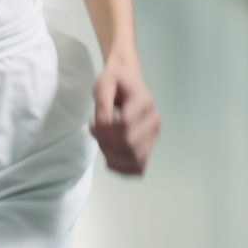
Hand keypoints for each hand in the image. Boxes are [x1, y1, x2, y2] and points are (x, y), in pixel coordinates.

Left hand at [89, 52, 160, 174]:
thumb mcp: (102, 85)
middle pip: (130, 145)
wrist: (127, 79)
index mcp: (143, 102)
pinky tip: (110, 157)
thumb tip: (102, 127)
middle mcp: (153, 120)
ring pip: (135, 159)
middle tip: (95, 132)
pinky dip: (122, 167)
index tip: (93, 125)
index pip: (125, 127)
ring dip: (112, 157)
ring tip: (102, 142)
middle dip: (106, 144)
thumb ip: (102, 105)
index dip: (105, 132)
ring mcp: (154, 134)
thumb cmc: (115, 81)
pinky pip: (139, 167)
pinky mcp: (150, 145)